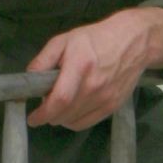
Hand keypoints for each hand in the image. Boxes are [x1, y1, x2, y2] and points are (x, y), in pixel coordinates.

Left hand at [26, 8, 162, 130]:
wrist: (133, 43)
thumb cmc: (95, 39)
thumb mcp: (64, 41)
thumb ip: (43, 60)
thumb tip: (29, 80)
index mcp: (80, 66)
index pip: (60, 99)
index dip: (43, 113)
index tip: (32, 118)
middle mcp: (94, 86)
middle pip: (65, 114)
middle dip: (49, 116)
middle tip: (44, 106)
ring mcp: (106, 98)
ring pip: (74, 122)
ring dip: (61, 119)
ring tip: (59, 106)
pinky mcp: (113, 106)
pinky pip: (87, 123)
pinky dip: (74, 121)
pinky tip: (71, 111)